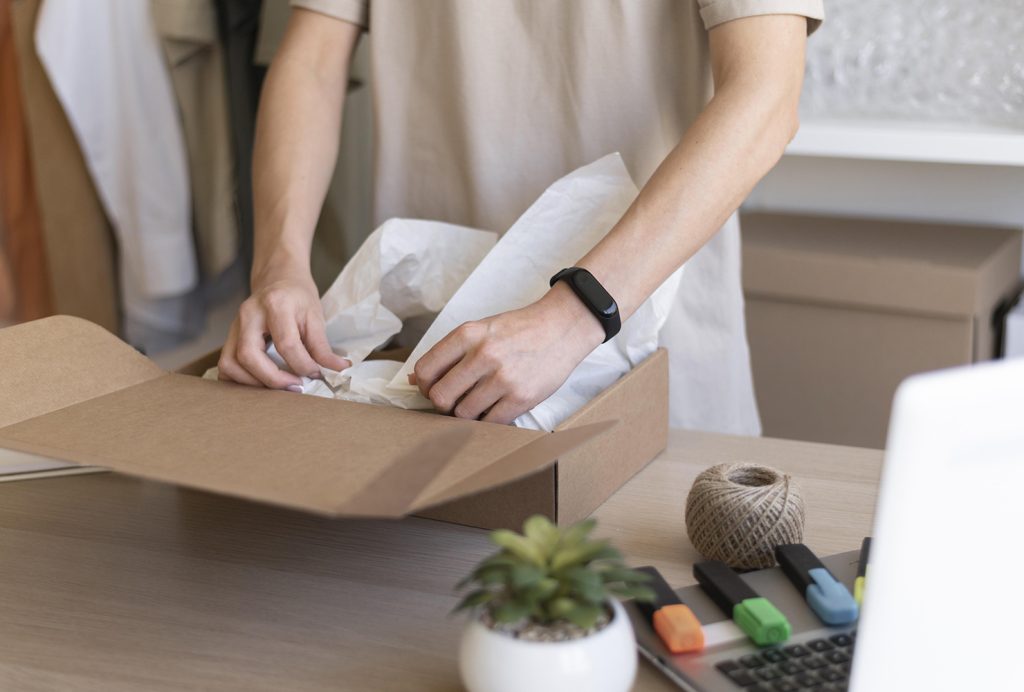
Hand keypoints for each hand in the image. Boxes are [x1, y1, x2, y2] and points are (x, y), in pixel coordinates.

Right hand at [218, 264, 349, 388]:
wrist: (277, 277)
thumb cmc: (298, 296)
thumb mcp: (315, 316)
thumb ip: (322, 346)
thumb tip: (338, 369)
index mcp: (275, 304)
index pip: (285, 344)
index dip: (302, 365)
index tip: (315, 374)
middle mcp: (248, 314)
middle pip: (249, 356)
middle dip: (273, 379)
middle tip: (296, 386)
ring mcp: (234, 326)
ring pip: (230, 364)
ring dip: (253, 383)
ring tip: (279, 386)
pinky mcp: (229, 337)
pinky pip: (225, 365)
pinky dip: (240, 380)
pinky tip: (261, 381)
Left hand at [411, 282, 604, 423]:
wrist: (563, 326)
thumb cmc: (519, 329)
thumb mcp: (481, 329)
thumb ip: (450, 353)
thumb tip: (417, 379)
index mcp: (468, 334)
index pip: (426, 370)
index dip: (425, 386)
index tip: (434, 388)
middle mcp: (483, 355)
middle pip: (440, 397)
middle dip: (443, 404)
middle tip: (455, 401)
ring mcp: (503, 378)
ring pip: (463, 414)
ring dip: (467, 414)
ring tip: (479, 404)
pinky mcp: (521, 397)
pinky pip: (490, 422)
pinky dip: (487, 421)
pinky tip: (494, 409)